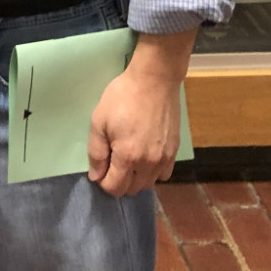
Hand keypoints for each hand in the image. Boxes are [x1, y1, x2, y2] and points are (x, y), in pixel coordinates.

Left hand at [87, 62, 182, 196]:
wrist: (154, 80)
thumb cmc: (123, 97)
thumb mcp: (99, 121)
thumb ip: (96, 152)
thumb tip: (96, 177)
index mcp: (127, 157)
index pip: (114, 188)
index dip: (103, 182)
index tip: (100, 169)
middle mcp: (148, 163)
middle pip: (132, 189)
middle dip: (119, 182)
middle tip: (112, 163)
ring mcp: (164, 158)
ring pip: (148, 184)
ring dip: (136, 179)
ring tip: (129, 160)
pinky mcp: (174, 151)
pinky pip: (164, 174)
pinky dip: (153, 172)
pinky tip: (146, 158)